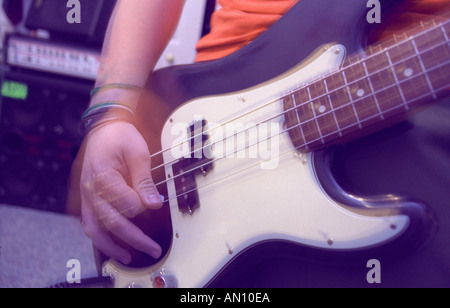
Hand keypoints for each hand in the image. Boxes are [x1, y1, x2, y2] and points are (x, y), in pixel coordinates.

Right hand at [79, 121, 162, 264]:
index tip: (154, 206)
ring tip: (129, 257)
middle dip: (133, 238)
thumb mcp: (137, 152)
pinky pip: (89, 223)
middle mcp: (90, 188)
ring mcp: (86, 196)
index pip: (124, 202)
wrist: (104, 128)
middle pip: (111, 221)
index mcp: (103, 174)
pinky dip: (100, 238)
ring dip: (112, 246)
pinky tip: (113, 246)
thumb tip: (153, 204)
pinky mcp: (87, 199)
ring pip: (95, 228)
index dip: (141, 207)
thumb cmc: (120, 137)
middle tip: (152, 248)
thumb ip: (144, 181)